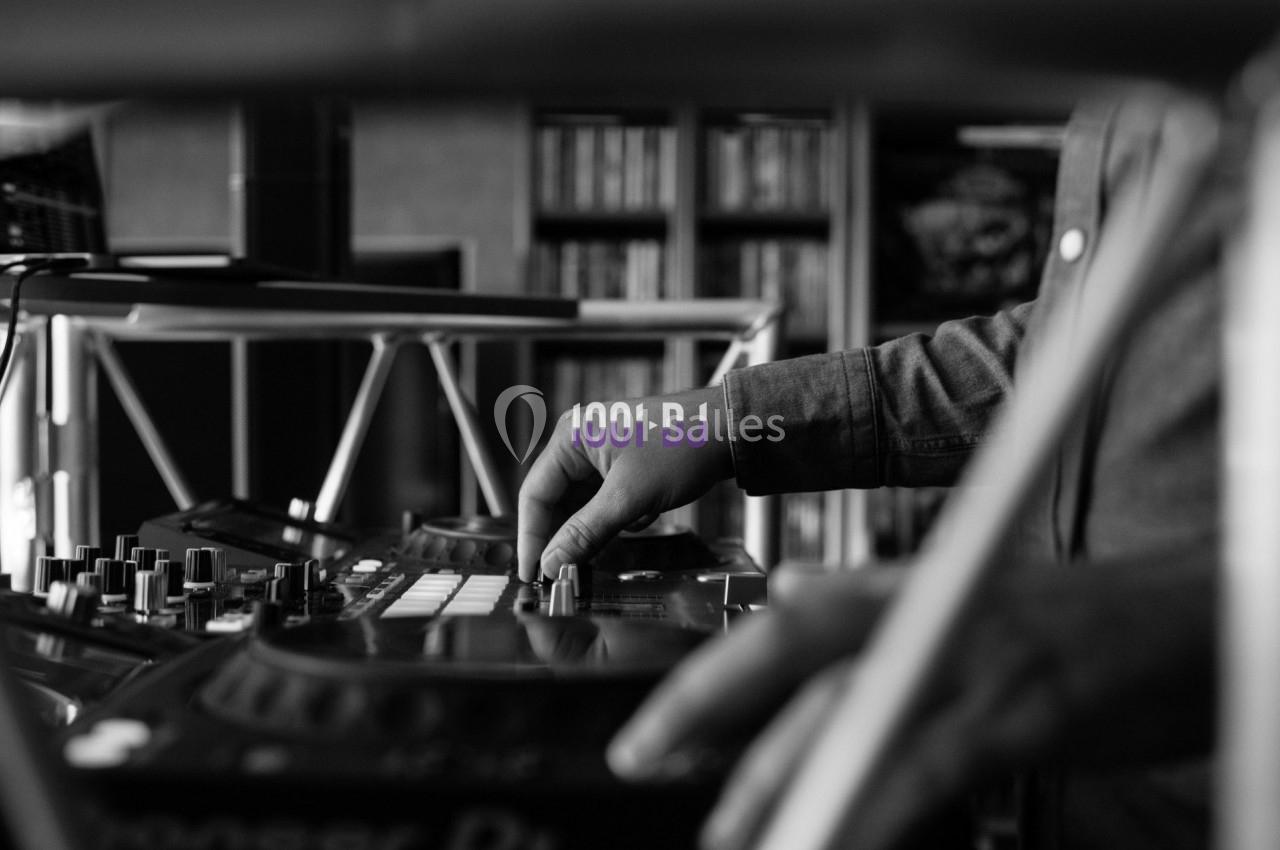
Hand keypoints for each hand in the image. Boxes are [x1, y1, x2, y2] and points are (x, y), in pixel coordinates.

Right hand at [517, 385, 734, 581]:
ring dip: (595, 529)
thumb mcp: (628, 497)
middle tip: (564, 573)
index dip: (531, 539)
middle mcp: (581, 442)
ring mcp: (603, 454)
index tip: (533, 574)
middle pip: (556, 501)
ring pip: (582, 505)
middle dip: (565, 536)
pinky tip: (642, 516)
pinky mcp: (624, 466)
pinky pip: (606, 502)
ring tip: (609, 544)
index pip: (535, 495)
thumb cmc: (683, 444)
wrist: (731, 429)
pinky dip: (619, 518)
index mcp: (571, 437)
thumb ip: (585, 533)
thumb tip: (552, 563)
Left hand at [609, 555, 1215, 849]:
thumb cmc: (1075, 620)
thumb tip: (784, 594)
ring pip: (847, 714)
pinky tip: (835, 838)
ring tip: (730, 840)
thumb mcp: (962, 593)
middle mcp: (923, 614)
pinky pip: (921, 769)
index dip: (708, 678)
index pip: (783, 622)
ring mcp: (969, 662)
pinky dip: (870, 811)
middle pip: (792, 651)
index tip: (649, 735)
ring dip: (777, 783)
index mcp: (904, 591)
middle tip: (642, 760)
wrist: (1183, 619)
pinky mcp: (1016, 715)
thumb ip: (867, 599)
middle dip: (704, 711)